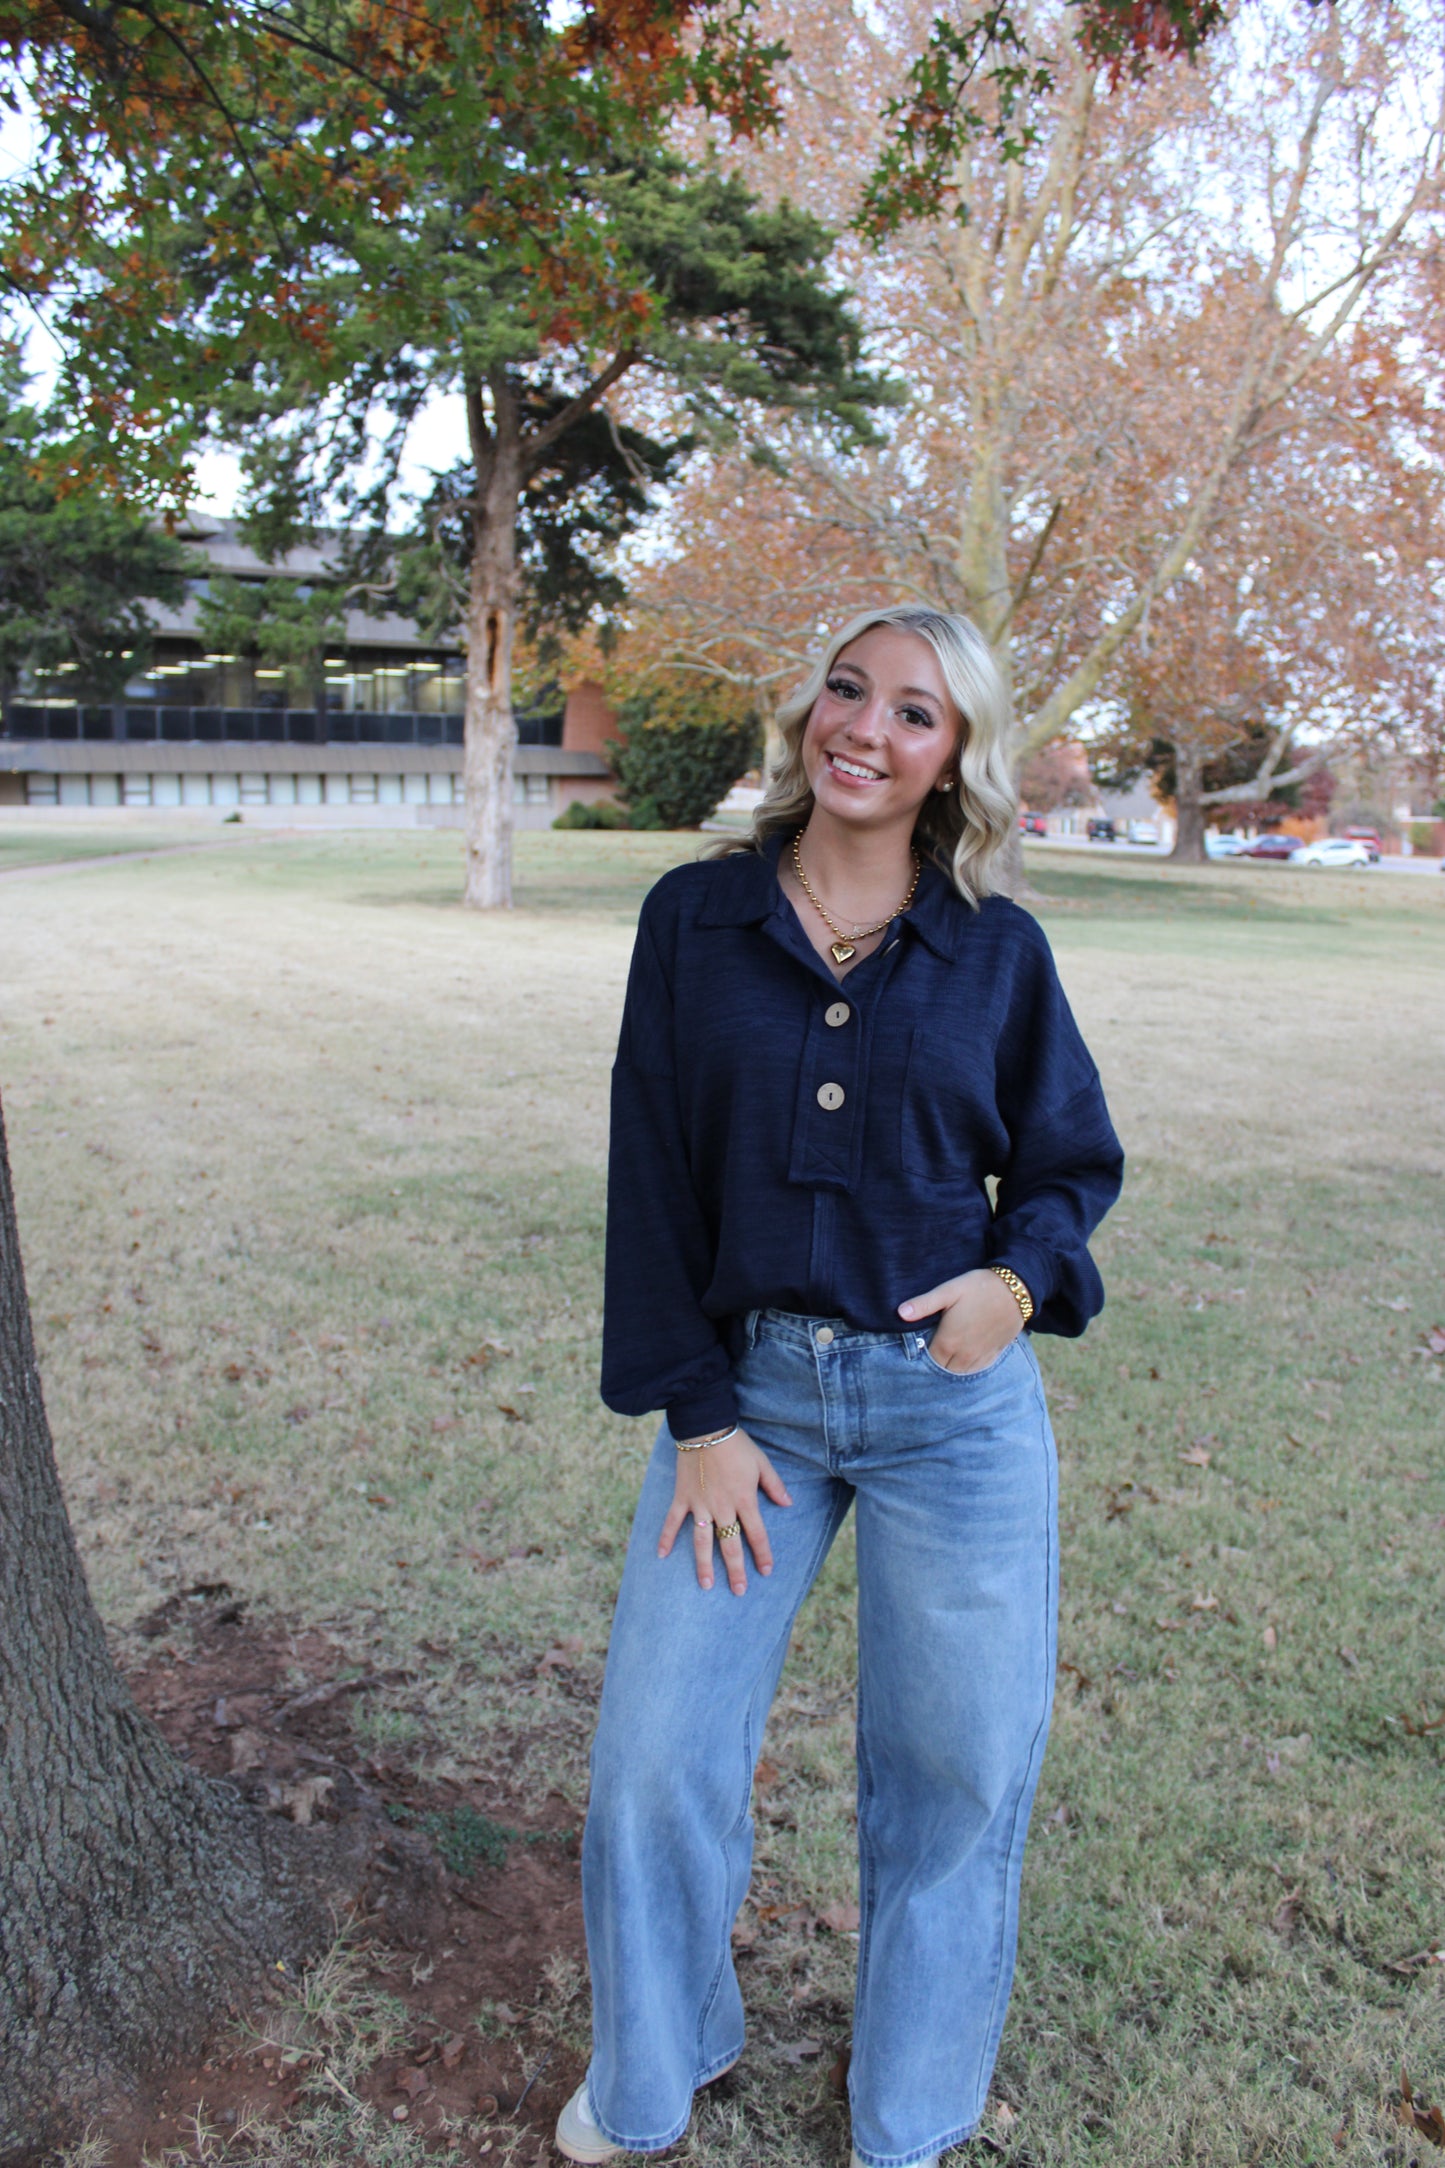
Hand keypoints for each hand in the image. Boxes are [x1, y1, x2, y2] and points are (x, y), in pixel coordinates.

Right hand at [659, 1428, 791, 1594]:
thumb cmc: (736, 1445)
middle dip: (736, 1570)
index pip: (756, 1534)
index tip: (766, 1571)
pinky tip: (661, 1555)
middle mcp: (722, 1507)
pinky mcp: (683, 1497)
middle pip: (730, 1544)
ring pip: (703, 1541)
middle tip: (739, 1590)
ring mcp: (700, 1504)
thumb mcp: (762, 1462)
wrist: (705, 1427)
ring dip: (704, 1564)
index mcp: (744, 1499)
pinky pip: (673, 1521)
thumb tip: (788, 1504)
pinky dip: (666, 1537)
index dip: (762, 1554)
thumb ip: (774, 1485)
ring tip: (707, 1585)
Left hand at [898, 1268, 1023, 1374]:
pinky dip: (969, 1366)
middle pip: (943, 1370)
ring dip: (952, 1367)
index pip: (928, 1361)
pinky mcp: (994, 1354)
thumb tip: (900, 1313)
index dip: (922, 1356)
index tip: (920, 1347)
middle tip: (933, 1350)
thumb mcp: (948, 1291)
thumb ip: (924, 1304)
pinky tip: (965, 1356)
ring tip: (948, 1354)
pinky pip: (978, 1369)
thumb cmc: (979, 1287)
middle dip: (936, 1363)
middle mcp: (964, 1355)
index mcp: (948, 1342)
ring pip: (960, 1373)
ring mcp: (980, 1356)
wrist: (1016, 1290)